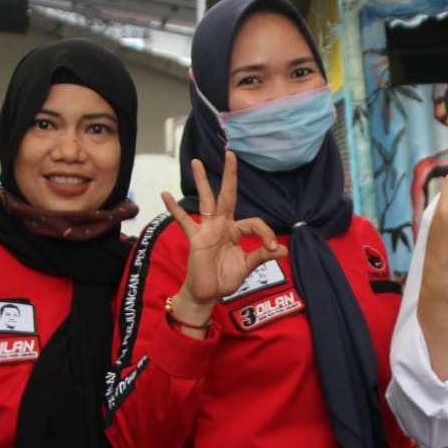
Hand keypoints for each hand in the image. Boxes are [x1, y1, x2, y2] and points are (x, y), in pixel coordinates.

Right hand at [162, 152, 286, 320]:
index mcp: (236, 231)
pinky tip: (165, 194)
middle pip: (226, 196)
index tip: (272, 248)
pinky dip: (174, 208)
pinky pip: (184, 221)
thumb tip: (282, 249)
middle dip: (229, 176)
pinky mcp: (195, 238)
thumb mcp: (247, 266)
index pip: (254, 222)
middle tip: (230, 154)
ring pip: (205, 201)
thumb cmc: (225, 279)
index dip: (266, 233)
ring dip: (202, 181)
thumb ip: (262, 255)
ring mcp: (207, 230)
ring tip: (196, 161)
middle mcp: (221, 225)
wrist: (207, 294)